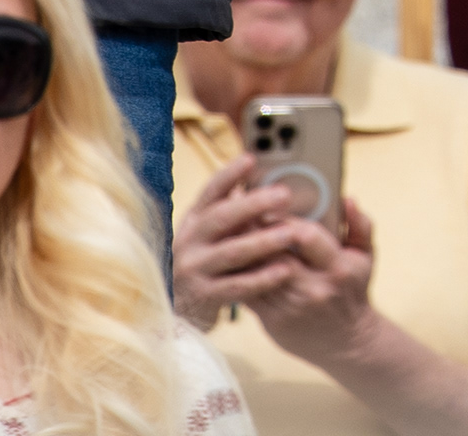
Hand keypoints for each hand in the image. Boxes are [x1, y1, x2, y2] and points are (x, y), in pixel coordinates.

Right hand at [175, 156, 305, 320]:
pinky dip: (262, 278)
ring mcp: (194, 270)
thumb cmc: (207, 258)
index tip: (251, 159)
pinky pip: (236, 287)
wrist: (176, 307)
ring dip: (263, 242)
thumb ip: (232, 209)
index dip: (229, 175)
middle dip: (253, 205)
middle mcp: (189, 242)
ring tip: (291, 233)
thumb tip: (263, 175)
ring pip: (232, 253)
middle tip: (285, 194)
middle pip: (221, 218)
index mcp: (193, 220)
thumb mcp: (211, 232)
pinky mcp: (204, 297)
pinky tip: (284, 270)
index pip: (209, 192)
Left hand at [244, 195, 382, 367]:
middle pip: (274, 253)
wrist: (346, 342)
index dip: (282, 218)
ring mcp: (290, 306)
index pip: (305, 236)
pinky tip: (230, 258)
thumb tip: (347, 198)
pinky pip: (248, 292)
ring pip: (256, 273)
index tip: (267, 202)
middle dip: (254, 230)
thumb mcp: (366, 257)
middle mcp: (313, 287)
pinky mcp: (271, 320)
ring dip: (241, 250)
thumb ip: (360, 225)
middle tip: (238, 210)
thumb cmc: (354, 292)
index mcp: (337, 267)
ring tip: (228, 230)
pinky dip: (237, 274)